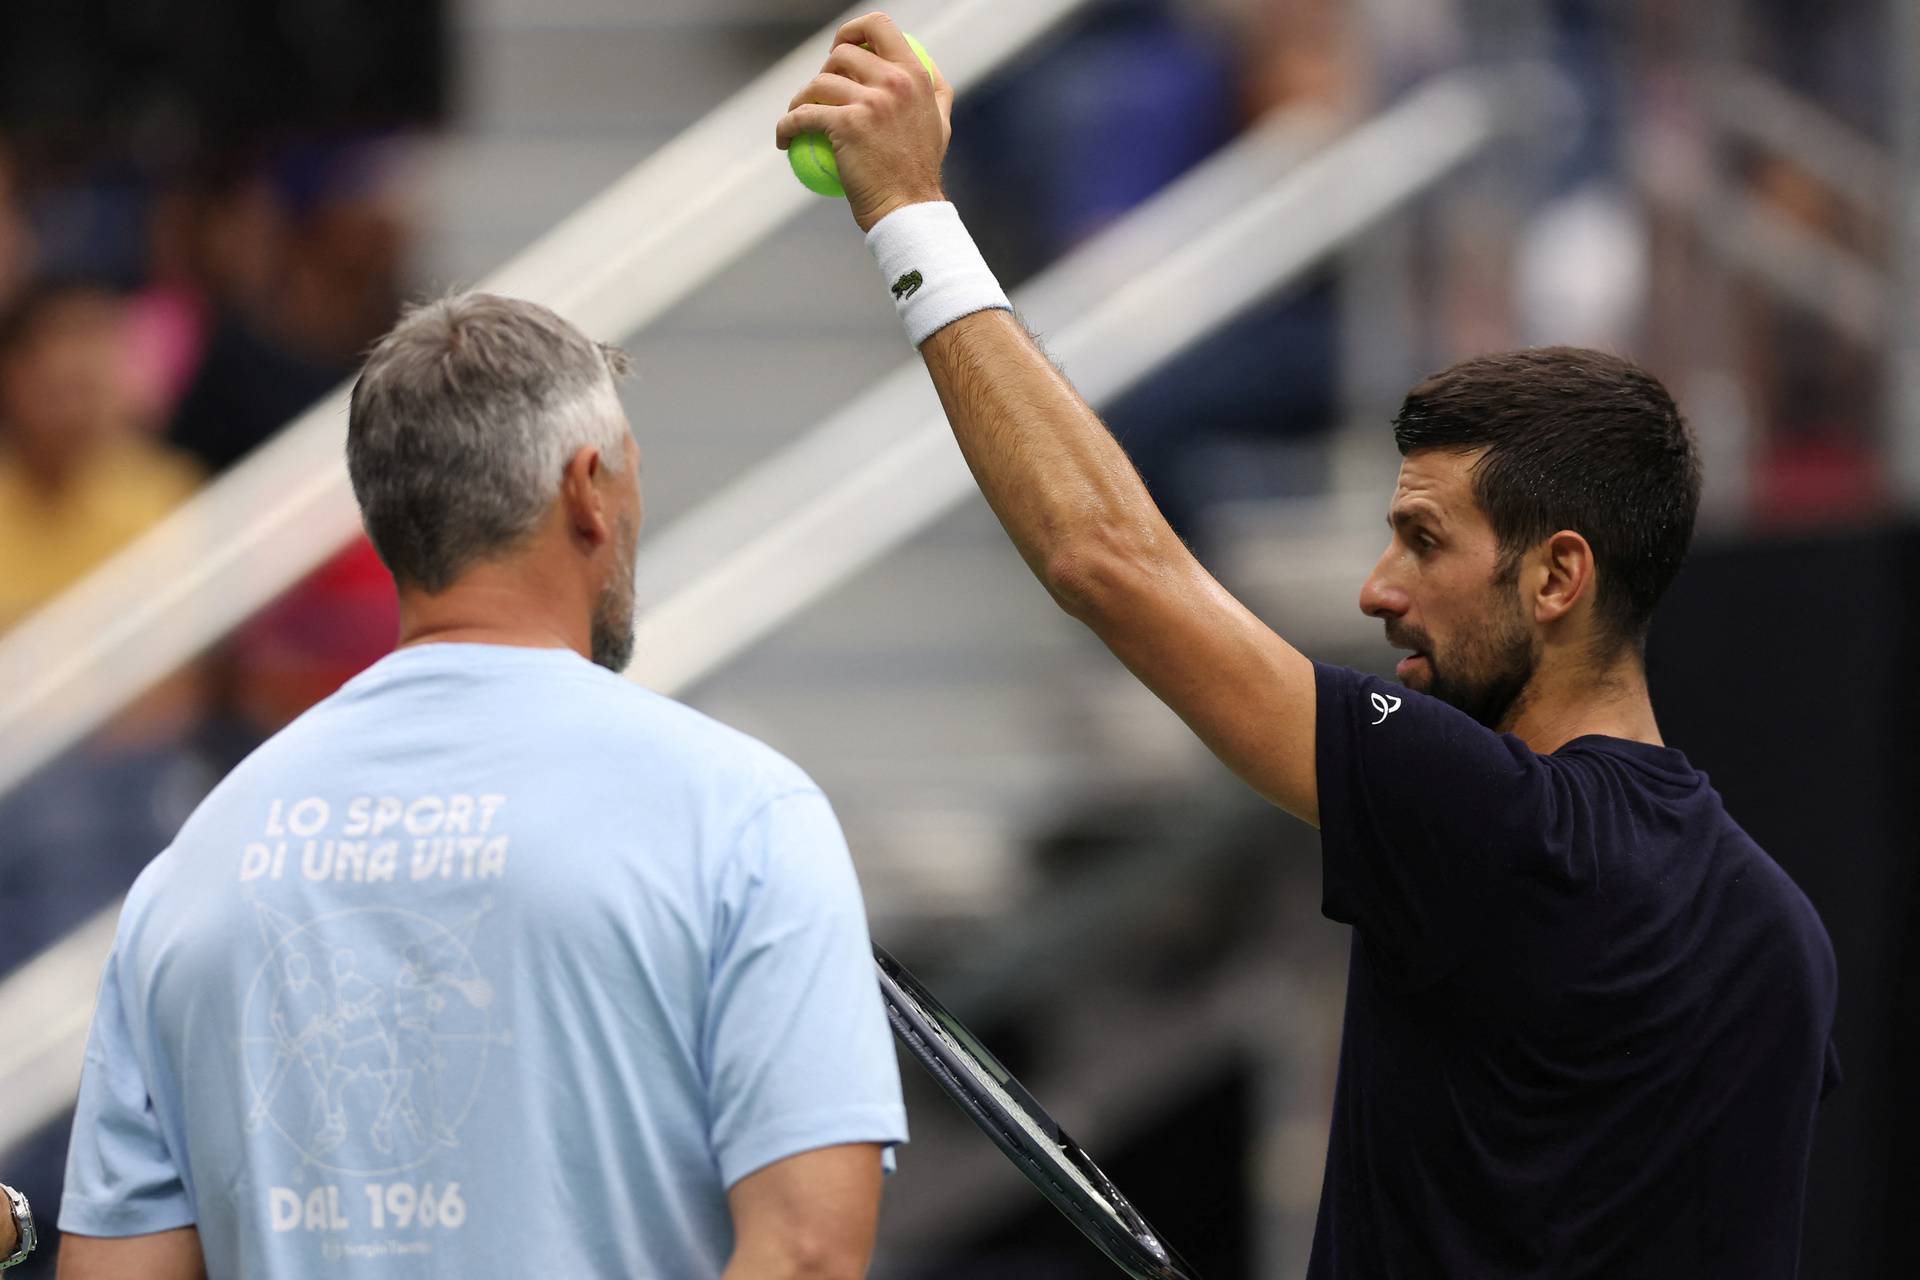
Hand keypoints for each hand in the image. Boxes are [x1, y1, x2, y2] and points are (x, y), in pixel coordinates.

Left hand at [776, 11, 953, 231]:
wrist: (909, 210)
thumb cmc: (920, 172)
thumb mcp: (940, 124)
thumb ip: (933, 90)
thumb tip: (922, 66)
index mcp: (915, 74)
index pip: (879, 26)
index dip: (851, 30)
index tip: (839, 49)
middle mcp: (894, 81)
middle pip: (841, 55)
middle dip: (823, 71)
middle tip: (819, 95)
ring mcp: (871, 102)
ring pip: (818, 84)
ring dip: (800, 99)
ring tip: (798, 118)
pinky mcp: (846, 125)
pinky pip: (803, 116)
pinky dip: (786, 127)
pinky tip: (784, 139)